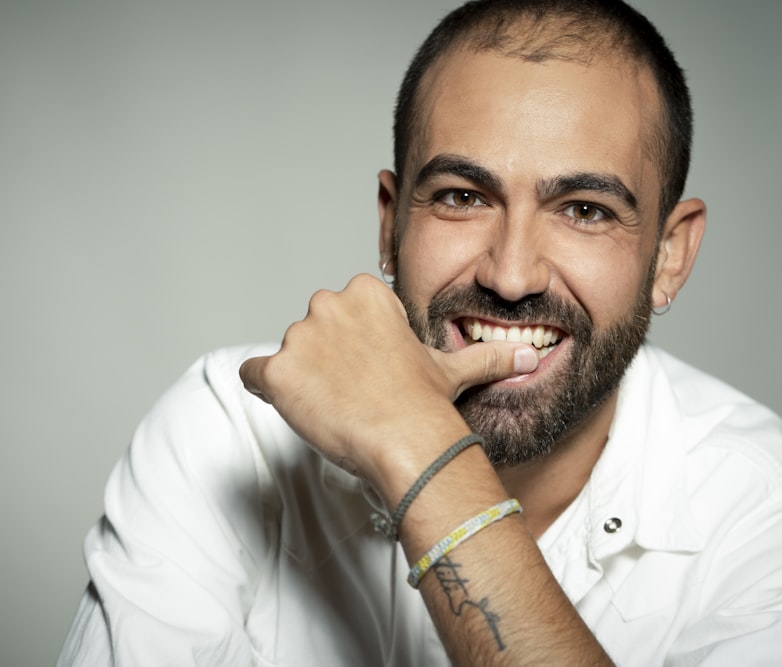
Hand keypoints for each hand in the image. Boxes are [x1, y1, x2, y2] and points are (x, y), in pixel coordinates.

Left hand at [239, 274, 537, 483]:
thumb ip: (485, 356)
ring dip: (302, 380)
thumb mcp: (453, 370)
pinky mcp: (275, 372)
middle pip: (312, 331)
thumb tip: (529, 355)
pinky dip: (268, 392)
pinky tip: (298, 409)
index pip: (343, 312)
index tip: (373, 370)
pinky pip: (253, 376)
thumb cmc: (425, 403)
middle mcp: (326, 304)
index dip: (356, 345)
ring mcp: (297, 338)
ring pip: (287, 356)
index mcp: (365, 293)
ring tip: (335, 408)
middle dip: (326, 358)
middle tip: (354, 392)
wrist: (405, 441)